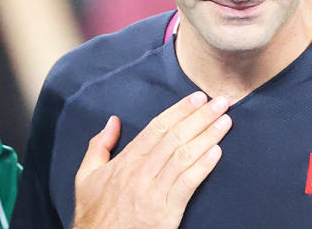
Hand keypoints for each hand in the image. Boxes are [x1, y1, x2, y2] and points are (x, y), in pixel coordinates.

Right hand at [72, 92, 230, 228]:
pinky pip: (187, 184)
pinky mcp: (166, 212)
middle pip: (175, 137)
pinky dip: (202, 166)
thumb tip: (113, 121)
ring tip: (225, 121)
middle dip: (200, 117)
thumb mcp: (86, 176)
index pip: (157, 128)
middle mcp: (141, 172)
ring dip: (207, 136)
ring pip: (184, 156)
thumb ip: (99, 146)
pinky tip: (217, 152)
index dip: (179, 111)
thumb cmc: (95, 212)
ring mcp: (154, 191)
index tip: (197, 98)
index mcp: (126, 160)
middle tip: (220, 102)